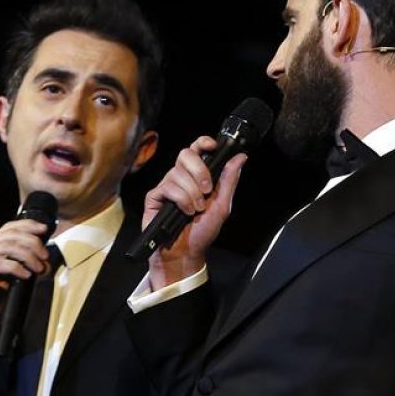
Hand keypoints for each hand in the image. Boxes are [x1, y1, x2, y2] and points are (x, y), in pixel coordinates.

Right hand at [0, 219, 55, 338]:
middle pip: (11, 234)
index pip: (8, 228)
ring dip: (28, 255)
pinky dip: (16, 267)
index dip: (28, 225)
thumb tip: (39, 266)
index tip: (45, 230)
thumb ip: (15, 272)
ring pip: (7, 246)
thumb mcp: (2, 284)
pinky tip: (26, 276)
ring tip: (39, 268)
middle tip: (45, 256)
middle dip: (33, 242)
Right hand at [143, 136, 246, 287]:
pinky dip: (181, 199)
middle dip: (199, 170)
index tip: (213, 146)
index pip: (197, 150)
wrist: (186, 253)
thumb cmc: (202, 232)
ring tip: (196, 210)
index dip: (203, 142)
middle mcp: (181, 178)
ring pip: (177, 173)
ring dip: (192, 193)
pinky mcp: (155, 196)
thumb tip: (240, 157)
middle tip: (207, 190)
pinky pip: (168, 187)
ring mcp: (167, 186)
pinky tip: (185, 212)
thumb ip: (229, 180)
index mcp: (197, 176)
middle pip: (186, 154)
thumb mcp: (222, 205)